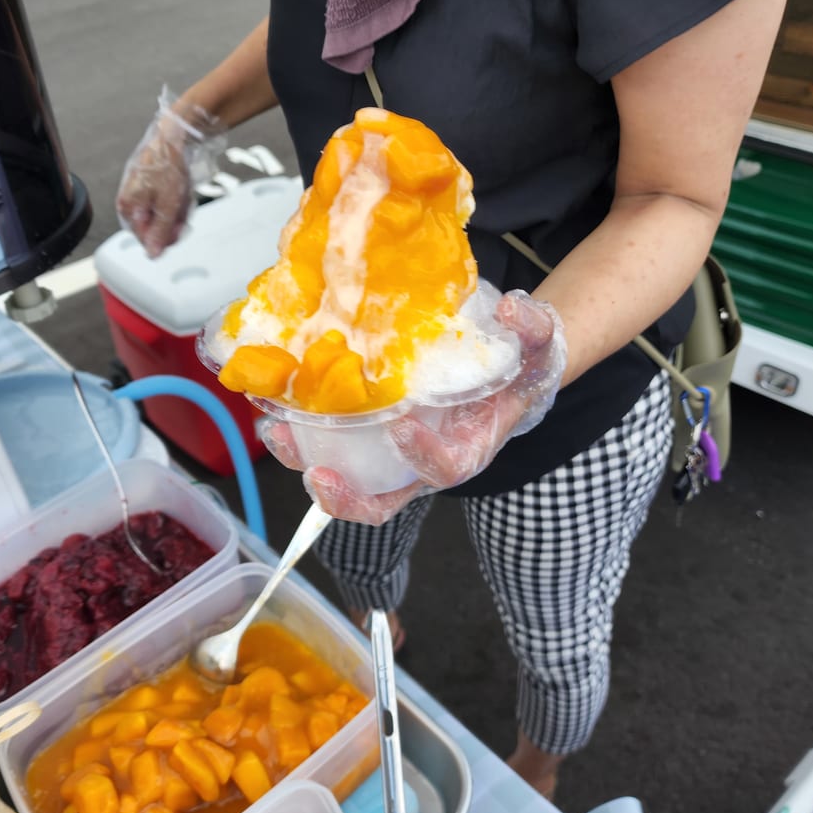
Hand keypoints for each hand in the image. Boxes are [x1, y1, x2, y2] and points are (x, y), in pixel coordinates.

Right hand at [115, 86, 224, 257]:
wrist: (178, 132)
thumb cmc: (168, 163)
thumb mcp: (168, 205)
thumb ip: (160, 232)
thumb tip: (153, 254)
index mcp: (128, 205)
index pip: (143, 237)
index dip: (163, 238)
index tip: (178, 231)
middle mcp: (132, 198)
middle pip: (153, 226)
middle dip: (171, 222)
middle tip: (182, 212)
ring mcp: (144, 190)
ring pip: (163, 214)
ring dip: (177, 210)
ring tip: (183, 195)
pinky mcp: (155, 183)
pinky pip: (168, 201)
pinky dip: (178, 200)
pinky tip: (183, 190)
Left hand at [260, 290, 566, 523]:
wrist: (503, 372)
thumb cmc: (517, 367)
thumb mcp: (538, 346)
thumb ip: (533, 328)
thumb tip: (513, 311)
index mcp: (468, 448)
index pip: (445, 467)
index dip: (423, 454)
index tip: (402, 426)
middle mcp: (423, 463)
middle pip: (383, 501)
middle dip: (347, 498)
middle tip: (318, 475)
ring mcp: (391, 455)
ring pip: (346, 479)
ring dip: (307, 462)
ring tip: (277, 434)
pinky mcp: (368, 436)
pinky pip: (332, 445)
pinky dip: (302, 431)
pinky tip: (275, 405)